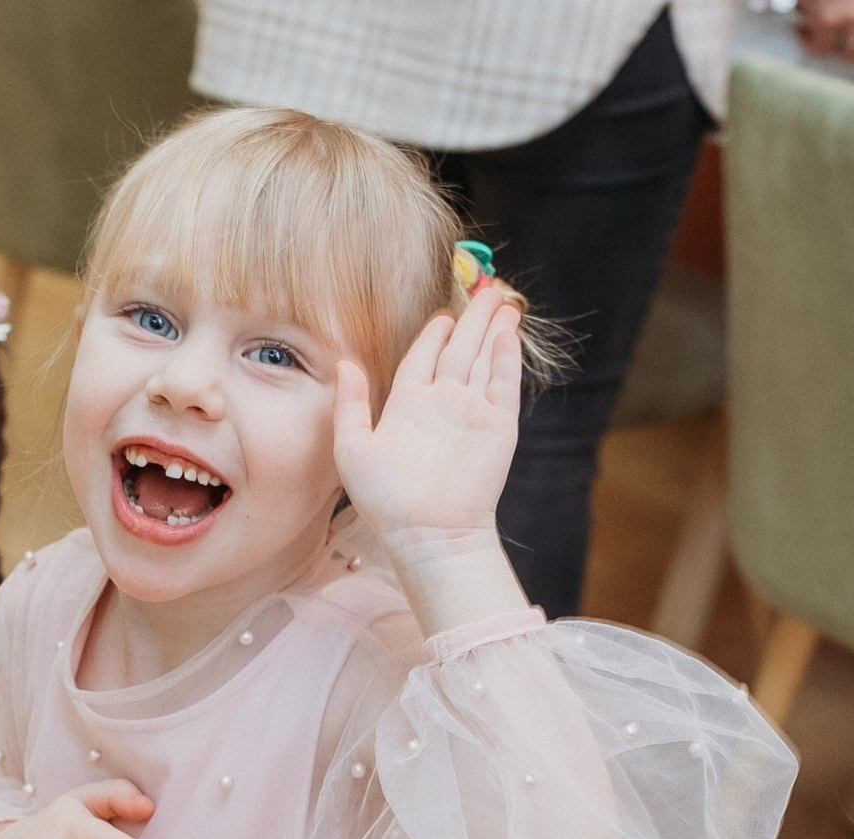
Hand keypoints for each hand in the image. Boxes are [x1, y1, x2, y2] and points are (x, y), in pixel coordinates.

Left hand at [333, 285, 521, 577]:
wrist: (429, 534)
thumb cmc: (386, 501)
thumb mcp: (353, 449)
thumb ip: (350, 405)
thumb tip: (346, 363)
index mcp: (408, 408)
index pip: (424, 358)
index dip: (433, 334)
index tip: (444, 312)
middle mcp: (442, 406)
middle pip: (459, 351)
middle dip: (471, 321)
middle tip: (482, 289)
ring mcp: (472, 415)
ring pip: (484, 360)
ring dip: (492, 329)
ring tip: (501, 300)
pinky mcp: (498, 426)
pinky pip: (503, 382)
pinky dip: (506, 355)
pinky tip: (507, 330)